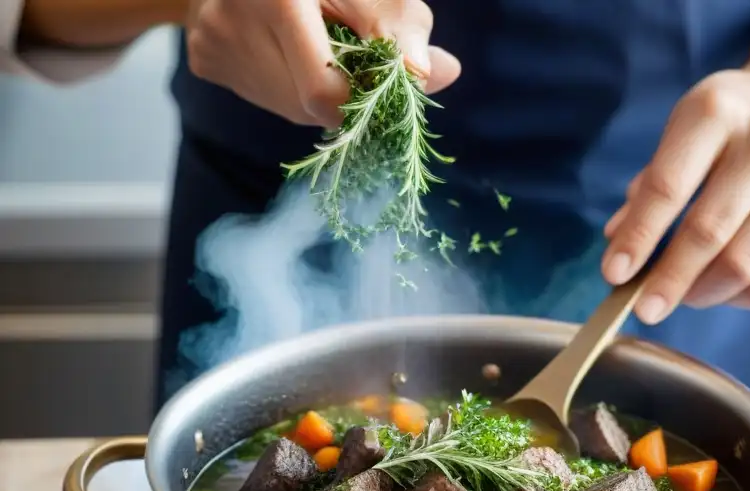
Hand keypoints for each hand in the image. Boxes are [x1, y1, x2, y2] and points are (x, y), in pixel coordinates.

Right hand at [185, 0, 460, 127]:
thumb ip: (405, 30)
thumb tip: (444, 74)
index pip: (325, 93)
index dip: (360, 102)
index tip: (378, 84)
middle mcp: (233, 20)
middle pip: (308, 107)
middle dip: (343, 93)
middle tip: (346, 53)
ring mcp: (213, 43)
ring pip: (288, 108)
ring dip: (319, 93)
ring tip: (317, 47)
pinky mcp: (204, 59)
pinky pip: (263, 97)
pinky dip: (288, 86)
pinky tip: (286, 50)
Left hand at [601, 65, 749, 322]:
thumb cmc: (718, 138)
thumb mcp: (676, 143)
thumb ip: (645, 195)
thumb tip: (617, 246)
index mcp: (715, 111)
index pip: (668, 187)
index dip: (639, 237)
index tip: (613, 275)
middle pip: (709, 232)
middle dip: (670, 279)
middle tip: (644, 308)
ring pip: (744, 267)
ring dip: (702, 294)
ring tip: (682, 296)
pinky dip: (738, 298)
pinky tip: (722, 288)